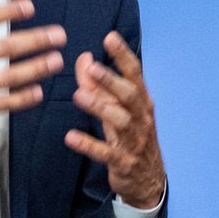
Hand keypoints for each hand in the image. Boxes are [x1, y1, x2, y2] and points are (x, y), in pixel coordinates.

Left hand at [64, 32, 165, 208]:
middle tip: (92, 67)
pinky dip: (88, 144)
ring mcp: (134, 140)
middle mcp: (141, 118)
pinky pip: (106, 152)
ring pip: (120, 121)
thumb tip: (84, 57)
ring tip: (79, 95)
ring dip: (100, 107)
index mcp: (142, 101)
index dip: (123, 55)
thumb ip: (99, 84)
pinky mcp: (123, 162)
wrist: (148, 180)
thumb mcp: (117, 109)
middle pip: (129, 95)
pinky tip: (70, 137)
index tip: (110, 37)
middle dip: (111, 80)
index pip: (135, 74)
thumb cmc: (131, 136)